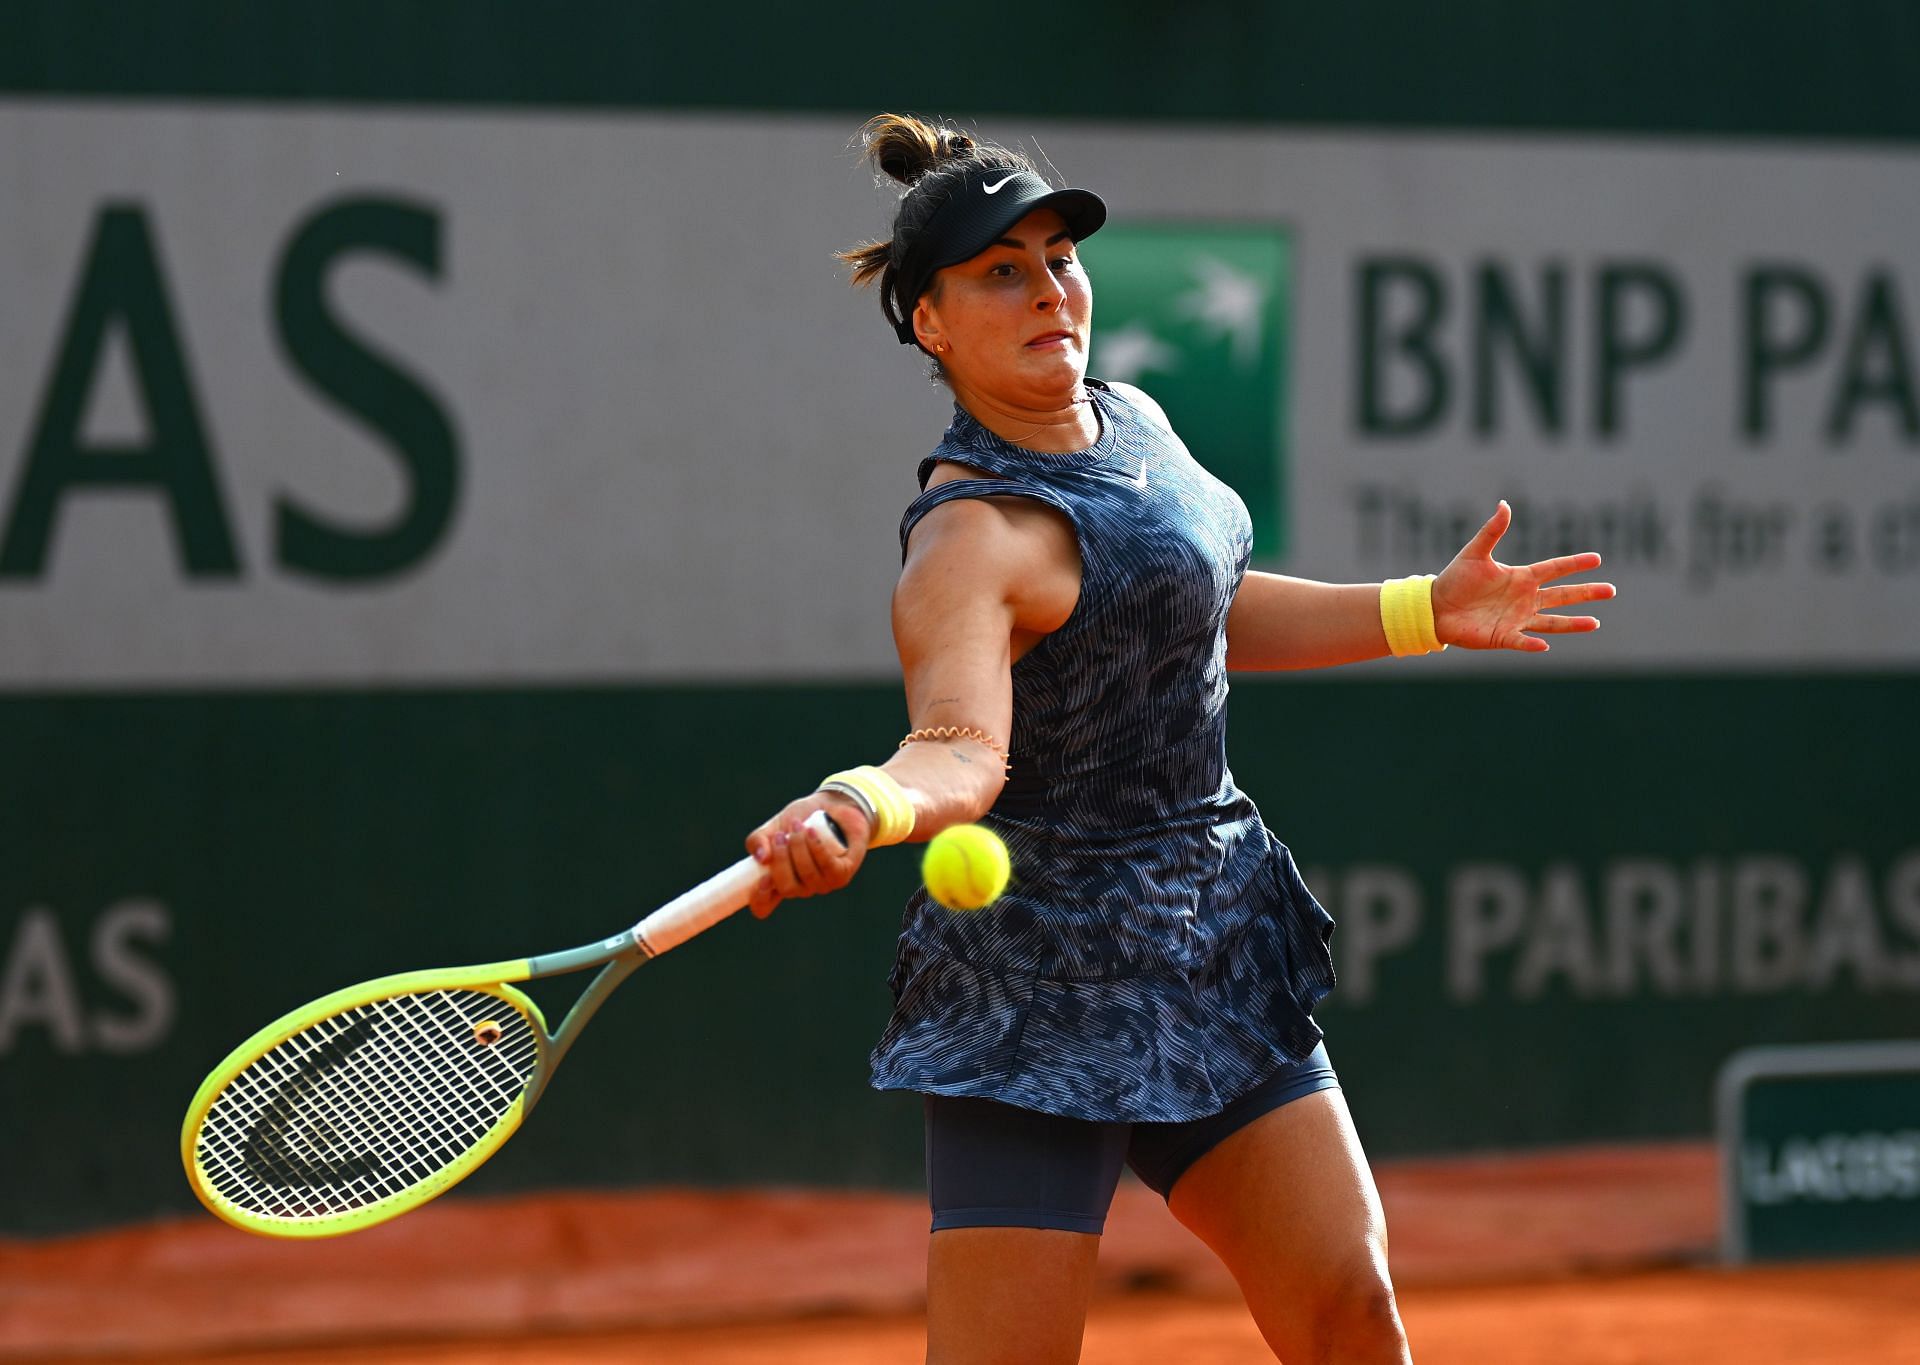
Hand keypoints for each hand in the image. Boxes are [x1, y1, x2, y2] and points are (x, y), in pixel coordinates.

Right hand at [744, 794, 870, 918]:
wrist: (833, 805)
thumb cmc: (801, 820)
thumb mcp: (773, 827)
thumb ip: (758, 840)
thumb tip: (761, 858)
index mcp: (780, 882)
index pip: (764, 906)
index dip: (760, 899)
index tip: (762, 879)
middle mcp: (801, 888)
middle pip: (786, 888)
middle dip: (781, 860)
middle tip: (780, 836)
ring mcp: (822, 884)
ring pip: (807, 874)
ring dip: (799, 847)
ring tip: (797, 825)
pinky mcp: (841, 874)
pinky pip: (827, 866)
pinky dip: (816, 848)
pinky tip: (811, 832)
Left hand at [1431, 501, 1616, 652]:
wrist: (1436, 607)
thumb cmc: (1455, 579)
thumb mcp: (1475, 552)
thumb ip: (1492, 531)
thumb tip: (1504, 504)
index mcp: (1521, 578)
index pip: (1554, 568)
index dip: (1575, 563)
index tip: (1597, 559)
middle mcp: (1525, 599)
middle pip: (1562, 595)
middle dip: (1586, 593)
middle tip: (1611, 590)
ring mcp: (1516, 619)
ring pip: (1551, 621)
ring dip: (1572, 623)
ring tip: (1595, 623)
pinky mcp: (1503, 637)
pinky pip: (1521, 641)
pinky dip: (1532, 644)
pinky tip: (1545, 645)